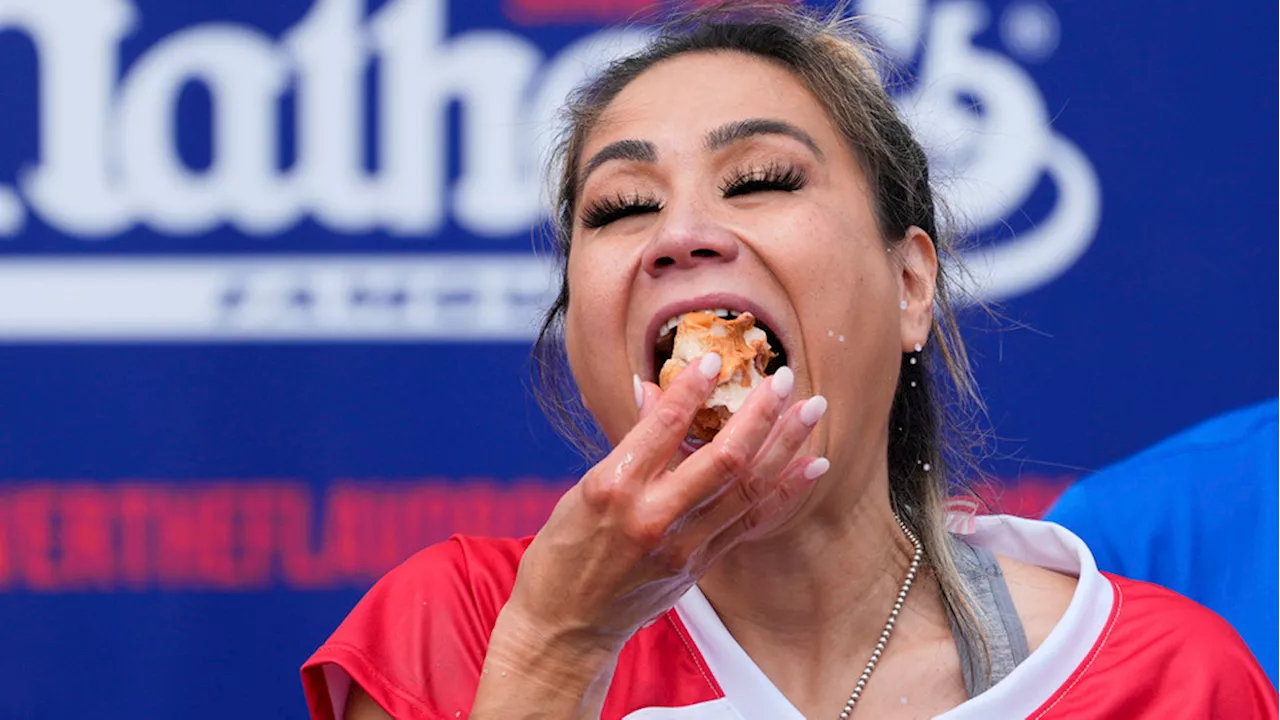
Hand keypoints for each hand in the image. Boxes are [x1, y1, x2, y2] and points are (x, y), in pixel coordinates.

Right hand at [505, 353, 828, 654]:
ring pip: (748, 487)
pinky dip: (785, 490)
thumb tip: (653, 390)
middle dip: (760, 413)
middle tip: (783, 376)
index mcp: (615, 487)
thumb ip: (629, 443)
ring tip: (813, 408)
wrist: (566, 627)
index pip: (665, 424)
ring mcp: (683, 545)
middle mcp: (654, 516)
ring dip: (786, 444)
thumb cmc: (564, 551)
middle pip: (723, 457)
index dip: (694, 387)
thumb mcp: (581, 488)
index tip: (715, 357)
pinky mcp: (701, 565)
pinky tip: (812, 464)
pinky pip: (752, 520)